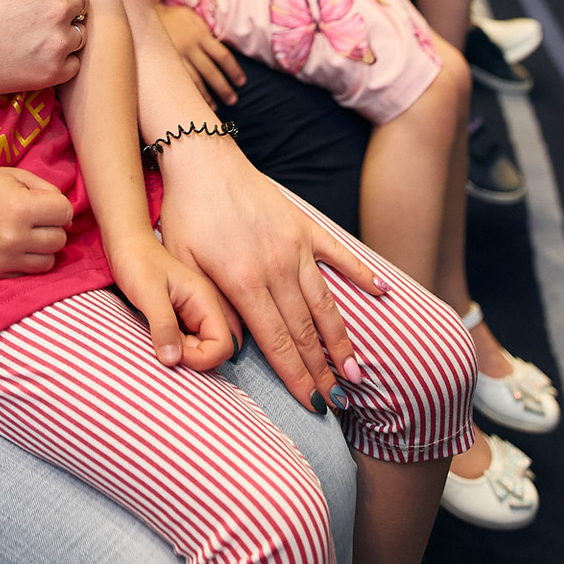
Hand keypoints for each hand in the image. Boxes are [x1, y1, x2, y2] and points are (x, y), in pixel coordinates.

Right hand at [0, 165, 72, 278]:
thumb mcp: (19, 176)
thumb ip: (49, 191)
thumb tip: (69, 219)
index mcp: (20, 208)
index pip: (66, 213)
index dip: (59, 206)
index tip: (44, 203)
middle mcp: (13, 237)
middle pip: (59, 240)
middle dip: (52, 227)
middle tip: (34, 219)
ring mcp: (2, 260)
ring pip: (48, 262)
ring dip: (42, 248)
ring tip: (26, 234)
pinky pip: (27, 274)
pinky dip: (26, 262)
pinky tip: (13, 247)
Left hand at [106, 232, 235, 370]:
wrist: (125, 245)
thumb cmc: (137, 262)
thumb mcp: (148, 294)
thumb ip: (163, 325)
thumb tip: (173, 361)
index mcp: (205, 301)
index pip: (223, 345)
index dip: (202, 358)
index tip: (173, 353)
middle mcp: (203, 310)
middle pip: (213, 351)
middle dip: (190, 358)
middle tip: (162, 346)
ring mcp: (192, 315)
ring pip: (198, 350)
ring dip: (180, 355)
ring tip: (157, 341)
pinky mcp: (179, 319)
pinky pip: (185, 344)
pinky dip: (172, 349)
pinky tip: (155, 339)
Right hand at [156, 2, 245, 105]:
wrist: (143, 14)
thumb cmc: (173, 18)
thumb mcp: (192, 18)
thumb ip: (205, 33)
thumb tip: (220, 51)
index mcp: (200, 34)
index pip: (223, 56)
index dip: (234, 71)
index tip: (241, 82)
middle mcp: (189, 46)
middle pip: (211, 71)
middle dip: (223, 88)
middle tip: (233, 100)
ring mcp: (175, 56)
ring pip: (194, 81)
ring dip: (206, 96)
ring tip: (215, 107)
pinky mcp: (163, 64)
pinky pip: (178, 82)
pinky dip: (189, 94)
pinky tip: (194, 103)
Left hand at [157, 137, 385, 409]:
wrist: (202, 158)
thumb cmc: (186, 212)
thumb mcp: (183, 264)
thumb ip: (212, 307)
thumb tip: (234, 346)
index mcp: (245, 281)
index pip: (277, 341)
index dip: (296, 376)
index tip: (311, 405)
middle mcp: (277, 266)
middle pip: (305, 330)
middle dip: (322, 370)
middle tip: (338, 402)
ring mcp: (294, 244)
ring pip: (325, 302)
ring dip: (341, 339)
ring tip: (356, 370)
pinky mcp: (303, 224)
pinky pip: (338, 254)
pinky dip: (360, 274)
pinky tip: (381, 292)